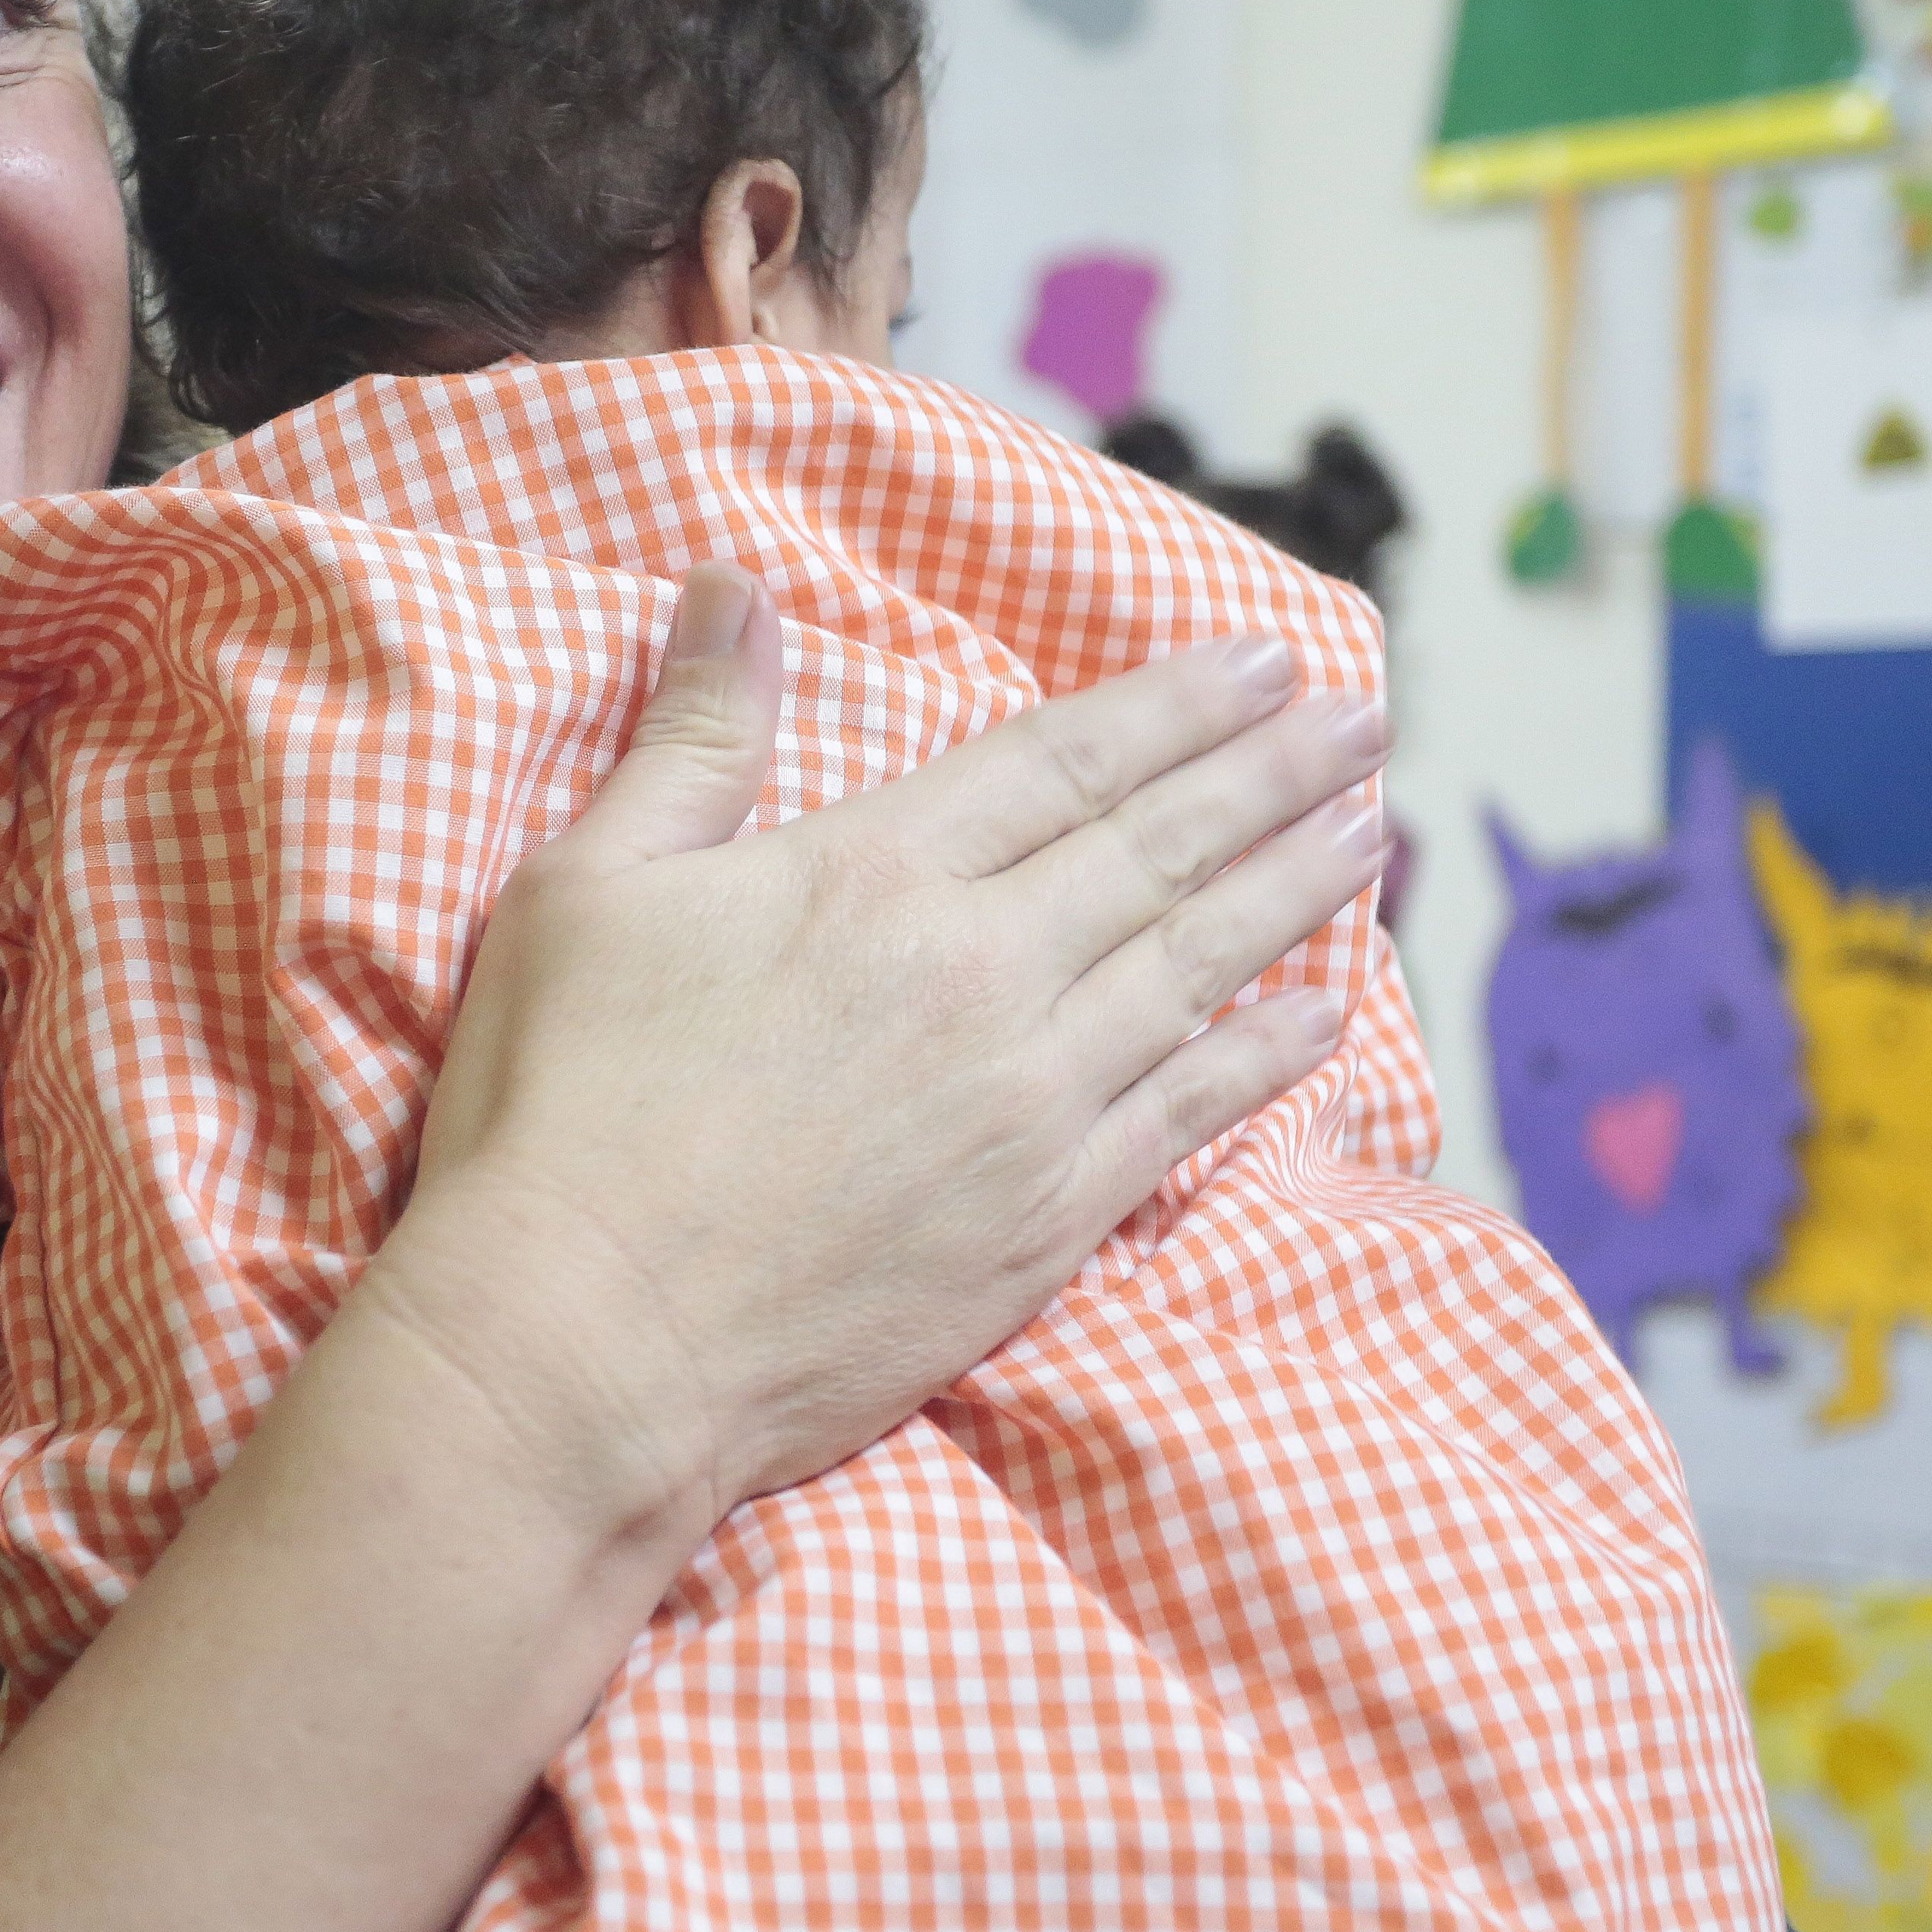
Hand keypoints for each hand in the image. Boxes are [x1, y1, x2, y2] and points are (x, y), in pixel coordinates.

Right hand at [365, 562, 1392, 1547]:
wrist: (587, 1346)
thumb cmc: (559, 1110)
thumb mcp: (584, 888)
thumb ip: (690, 737)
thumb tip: (733, 586)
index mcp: (875, 873)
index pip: (1064, 758)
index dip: (1176, 703)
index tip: (1264, 659)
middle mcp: (981, 972)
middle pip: (1161, 847)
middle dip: (1275, 773)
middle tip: (1365, 719)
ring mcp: (1031, 1104)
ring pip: (1201, 967)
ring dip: (1296, 889)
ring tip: (1372, 826)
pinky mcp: (1046, 1224)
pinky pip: (1192, 1117)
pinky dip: (1269, 1059)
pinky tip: (1325, 1017)